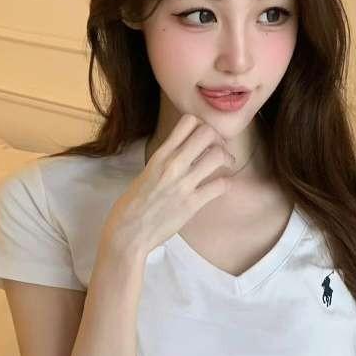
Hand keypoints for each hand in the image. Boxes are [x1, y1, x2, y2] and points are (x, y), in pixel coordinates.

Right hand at [104, 116, 233, 257]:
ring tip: (226, 166)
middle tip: (219, 150)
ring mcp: (183, 184)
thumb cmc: (132, 205)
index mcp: (160, 155)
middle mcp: (173, 165)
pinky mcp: (192, 204)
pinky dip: (227, 183)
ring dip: (227, 158)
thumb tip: (183, 155)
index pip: (188, 121)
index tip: (204, 139)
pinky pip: (220, 185)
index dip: (202, 126)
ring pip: (217, 155)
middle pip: (207, 132)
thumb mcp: (146, 173)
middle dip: (218, 139)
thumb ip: (165, 161)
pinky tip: (222, 187)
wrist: (127, 233)